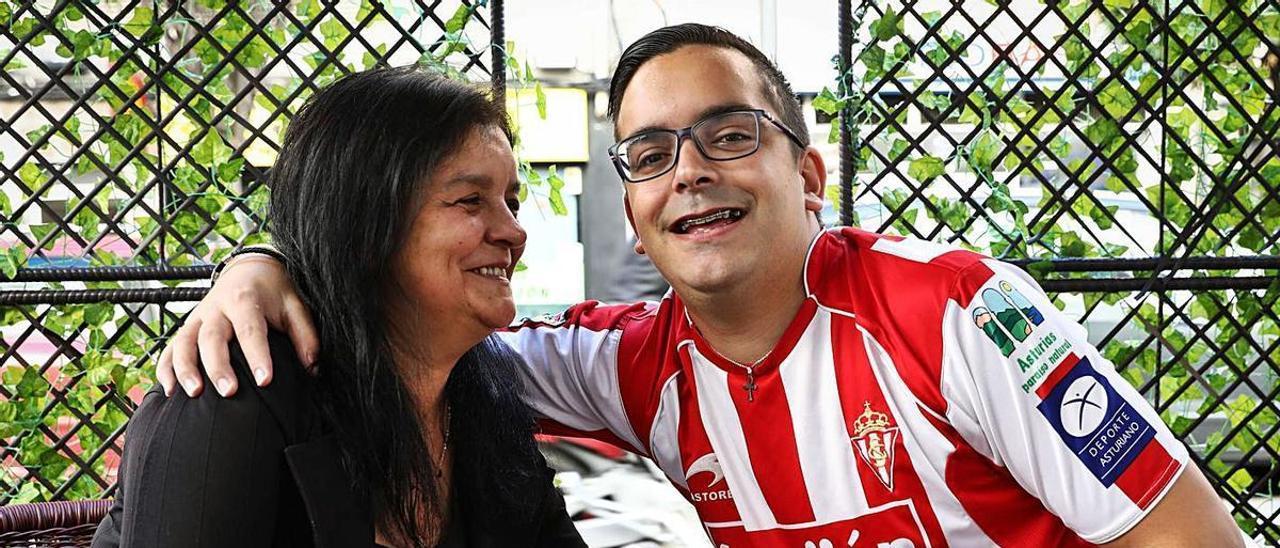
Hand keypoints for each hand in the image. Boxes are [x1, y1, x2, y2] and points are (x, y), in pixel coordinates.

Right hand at [157, 255, 318, 397]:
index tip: (265, 381)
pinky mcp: (187, 326)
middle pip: (211, 337)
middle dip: (218, 366)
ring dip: (185, 368)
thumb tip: (312, 367)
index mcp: (245, 298)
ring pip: (184, 341)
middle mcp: (216, 307)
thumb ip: (305, 335)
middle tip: (228, 392)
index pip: (250, 329)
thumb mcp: (295, 305)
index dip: (257, 355)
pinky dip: (165, 368)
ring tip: (193, 394)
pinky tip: (169, 391)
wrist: (249, 269)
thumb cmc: (274, 291)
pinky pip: (170, 348)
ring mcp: (197, 317)